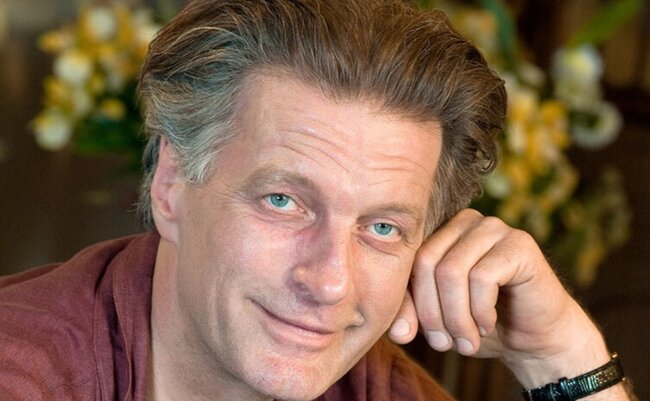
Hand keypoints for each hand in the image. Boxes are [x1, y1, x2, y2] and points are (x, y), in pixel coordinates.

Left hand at [388, 209, 617, 390]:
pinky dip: (481, 310)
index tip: (411, 336)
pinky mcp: (520, 244)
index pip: (407, 261)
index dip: (406, 302)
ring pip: (451, 271)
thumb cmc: (482, 324)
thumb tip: (395, 332)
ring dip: (456, 317)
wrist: (537, 338)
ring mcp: (494, 228)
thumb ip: (411, 316)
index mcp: (441, 231)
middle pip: (426, 263)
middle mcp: (466, 221)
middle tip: (445, 344)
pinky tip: (488, 324)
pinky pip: (482, 277)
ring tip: (466, 341)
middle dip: (431, 312)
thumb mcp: (437, 320)